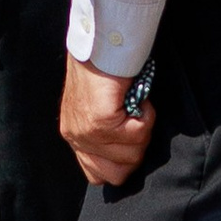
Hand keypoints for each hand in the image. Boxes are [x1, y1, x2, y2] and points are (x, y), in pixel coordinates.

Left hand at [61, 54, 155, 187]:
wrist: (100, 45)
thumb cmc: (104, 71)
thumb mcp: (97, 110)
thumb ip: (104, 136)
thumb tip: (128, 156)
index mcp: (74, 137)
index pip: (98, 176)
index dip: (121, 164)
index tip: (130, 138)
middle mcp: (76, 138)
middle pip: (120, 173)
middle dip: (137, 147)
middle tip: (134, 117)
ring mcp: (87, 133)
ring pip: (133, 153)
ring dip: (143, 127)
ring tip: (133, 103)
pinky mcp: (100, 123)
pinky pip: (138, 133)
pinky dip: (146, 114)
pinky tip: (135, 97)